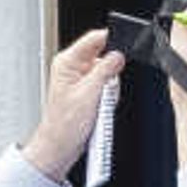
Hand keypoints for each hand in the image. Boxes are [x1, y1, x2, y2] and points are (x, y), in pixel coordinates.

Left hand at [25, 29, 123, 183]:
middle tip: (105, 91)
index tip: (126, 45)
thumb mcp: (89, 94)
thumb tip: (117, 56)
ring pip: (106, 75)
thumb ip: (105, 71)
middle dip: (111, 75)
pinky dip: (107, 99)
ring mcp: (79, 81)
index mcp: (67, 62)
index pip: (93, 39)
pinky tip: (100, 109)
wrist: (60, 146)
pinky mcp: (85, 93)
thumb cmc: (64, 125)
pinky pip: (104, 89)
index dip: (110, 40)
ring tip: (100, 105)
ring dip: (109, 90)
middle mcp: (72, 69)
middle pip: (103, 58)